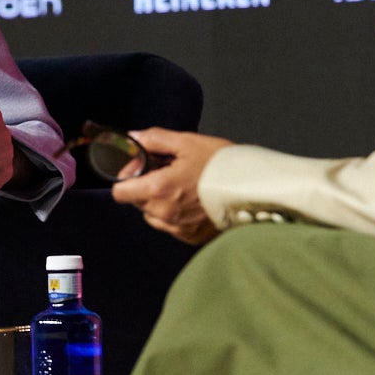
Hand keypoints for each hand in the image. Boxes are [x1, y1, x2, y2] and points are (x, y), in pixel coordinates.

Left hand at [109, 128, 228, 244]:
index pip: (121, 192)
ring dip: (159, 202)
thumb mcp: (187, 143)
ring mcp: (178, 228)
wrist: (253, 189)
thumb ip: (155, 140)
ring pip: (153, 215)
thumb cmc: (221, 165)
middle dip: (146, 186)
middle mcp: (164, 213)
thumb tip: (134, 138)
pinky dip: (175, 214)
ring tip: (182, 187)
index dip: (127, 177)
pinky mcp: (191, 237)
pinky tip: (192, 201)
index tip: (142, 167)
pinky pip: (171, 226)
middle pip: (137, 202)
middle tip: (168, 172)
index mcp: (158, 189)